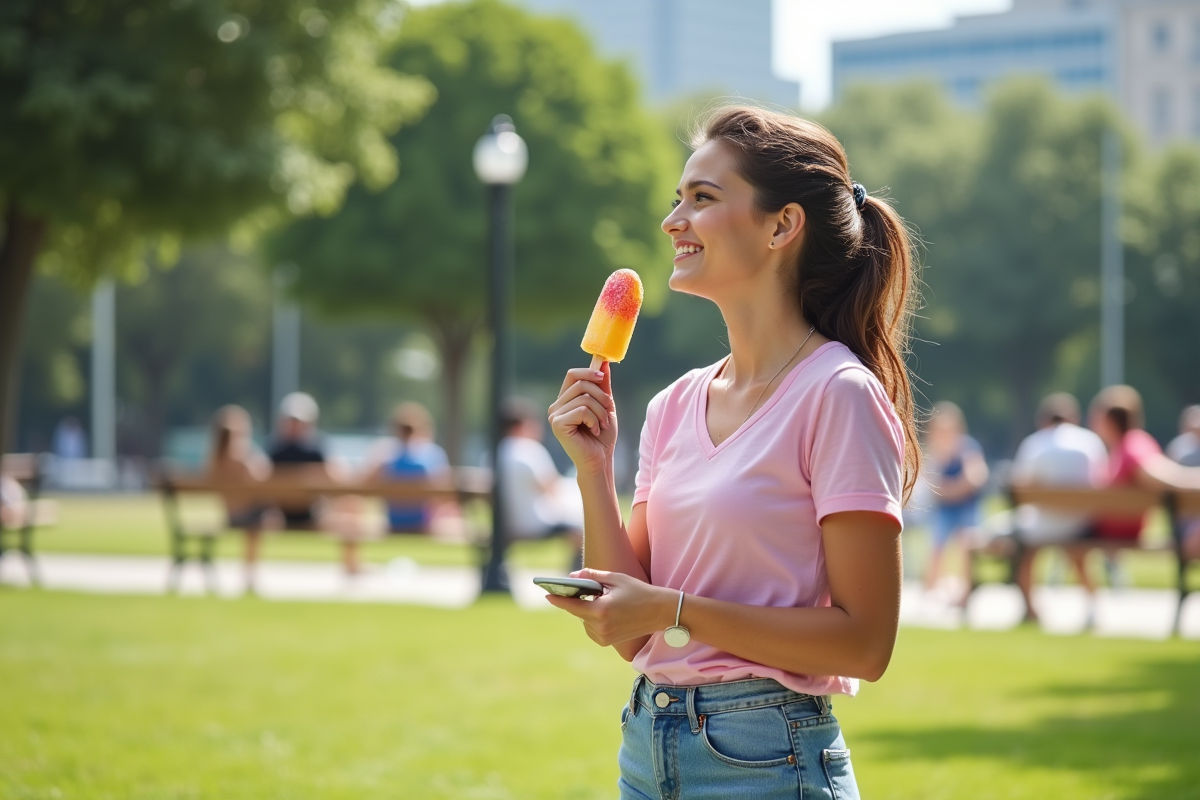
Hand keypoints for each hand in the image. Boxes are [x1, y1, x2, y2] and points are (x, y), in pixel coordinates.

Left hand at [543, 568, 674, 646]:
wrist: (660, 612)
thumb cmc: (639, 591)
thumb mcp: (615, 579)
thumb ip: (592, 575)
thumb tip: (573, 577)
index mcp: (601, 610)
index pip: (572, 604)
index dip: (558, 599)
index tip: (546, 594)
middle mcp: (600, 626)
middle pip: (577, 612)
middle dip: (576, 600)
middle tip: (575, 588)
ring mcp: (604, 637)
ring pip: (584, 621)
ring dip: (585, 611)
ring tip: (598, 599)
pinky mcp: (608, 642)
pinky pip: (591, 629)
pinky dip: (592, 620)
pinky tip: (603, 610)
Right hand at [548, 363, 616, 474]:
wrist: (600, 459)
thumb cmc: (602, 436)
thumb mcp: (605, 406)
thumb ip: (602, 386)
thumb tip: (604, 362)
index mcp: (565, 400)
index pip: (572, 375)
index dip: (588, 372)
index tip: (603, 377)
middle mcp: (556, 406)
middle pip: (581, 384)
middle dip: (601, 396)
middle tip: (609, 411)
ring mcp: (554, 415)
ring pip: (584, 398)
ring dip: (600, 411)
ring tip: (602, 424)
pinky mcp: (557, 424)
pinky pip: (582, 410)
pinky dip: (594, 420)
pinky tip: (594, 430)